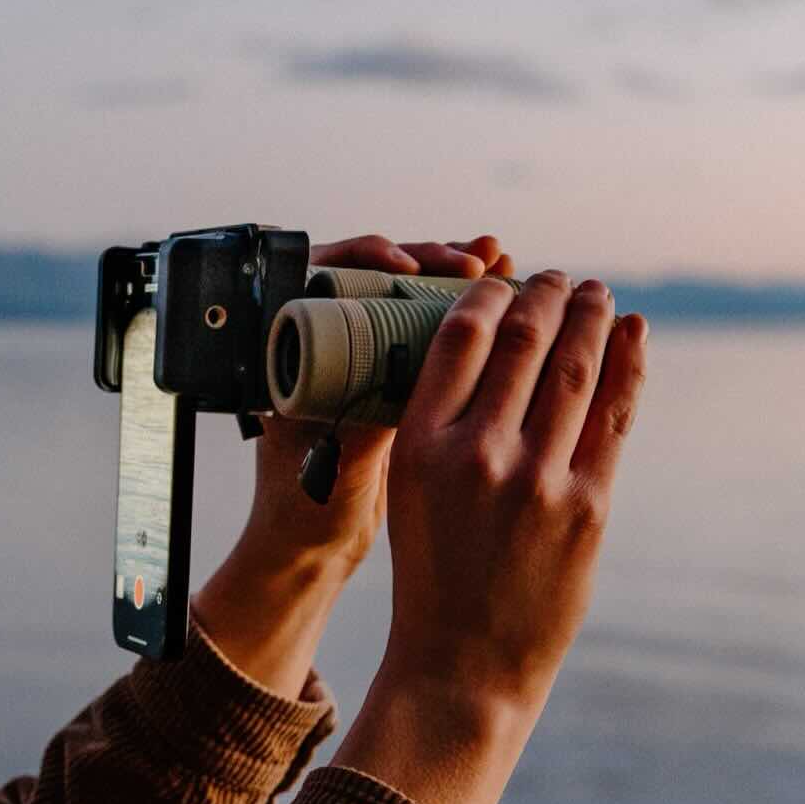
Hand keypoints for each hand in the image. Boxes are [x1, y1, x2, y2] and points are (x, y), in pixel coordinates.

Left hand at [244, 233, 516, 571]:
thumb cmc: (306, 508)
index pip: (326, 272)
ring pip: (411, 300)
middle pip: (380, 276)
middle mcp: (326, 345)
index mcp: (293, 351)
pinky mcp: (395, 381)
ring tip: (503, 259)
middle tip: (478, 258)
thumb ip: (369, 418)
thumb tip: (405, 366)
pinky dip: (471, 316)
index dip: (369, 256)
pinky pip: (432, 334)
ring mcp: (363, 360)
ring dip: (458, 282)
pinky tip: (511, 301)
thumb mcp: (341, 459)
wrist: (315, 547)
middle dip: (431, 260)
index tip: (406, 262)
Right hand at [375, 269, 647, 714]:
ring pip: (576, 368)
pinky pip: (615, 415)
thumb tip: (489, 350)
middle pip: (524, 341)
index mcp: (421, 446)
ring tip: (597, 293)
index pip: (461, 338)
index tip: (505, 276)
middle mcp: (477, 454)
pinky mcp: (587, 508)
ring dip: (592, 317)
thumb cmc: (435, 575)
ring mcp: (537, 480)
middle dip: (547, 295)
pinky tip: (634, 332)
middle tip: (558, 276)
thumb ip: (443, 425)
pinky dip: (630, 364)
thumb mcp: (412, 492)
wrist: (464, 665)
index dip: (490, 293)